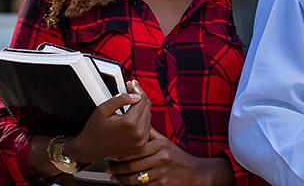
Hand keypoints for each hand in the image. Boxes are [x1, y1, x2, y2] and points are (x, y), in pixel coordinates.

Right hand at [64, 80, 151, 163]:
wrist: (89, 149)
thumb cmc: (94, 130)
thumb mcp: (103, 109)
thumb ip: (120, 99)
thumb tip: (135, 95)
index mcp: (129, 123)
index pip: (142, 99)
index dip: (137, 89)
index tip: (131, 85)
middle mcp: (138, 133)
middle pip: (147, 107)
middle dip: (139, 97)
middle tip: (131, 93)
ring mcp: (140, 141)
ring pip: (148, 116)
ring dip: (141, 109)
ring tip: (130, 106)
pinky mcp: (140, 146)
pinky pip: (147, 127)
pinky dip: (142, 120)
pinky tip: (132, 117)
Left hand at [109, 128, 234, 185]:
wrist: (194, 172)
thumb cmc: (178, 157)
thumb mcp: (166, 142)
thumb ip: (152, 135)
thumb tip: (139, 124)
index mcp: (161, 144)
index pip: (136, 148)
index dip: (123, 151)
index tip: (114, 151)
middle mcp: (161, 156)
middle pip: (134, 163)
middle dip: (118, 166)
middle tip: (109, 166)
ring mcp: (161, 171)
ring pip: (135, 177)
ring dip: (121, 178)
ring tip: (114, 176)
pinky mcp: (162, 183)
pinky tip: (124, 184)